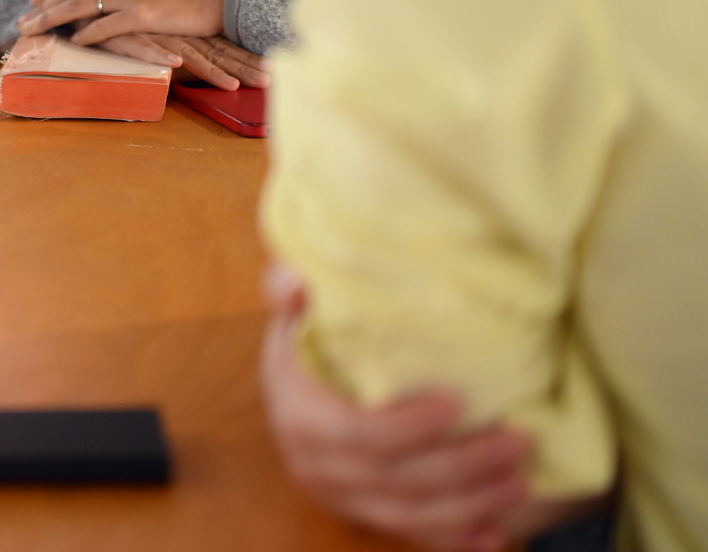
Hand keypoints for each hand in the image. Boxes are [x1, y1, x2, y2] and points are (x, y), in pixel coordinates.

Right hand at [92, 32, 269, 89]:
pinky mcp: (131, 35)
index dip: (246, 58)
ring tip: (236, 86)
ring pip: (189, 53)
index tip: (273, 72)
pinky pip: (148, 49)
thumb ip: (172, 43)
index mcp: (186, 31)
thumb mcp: (154, 31)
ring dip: (213, 71)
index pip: (221, 46)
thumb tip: (193, 58)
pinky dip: (161, 57)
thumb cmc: (123, 18)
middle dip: (243, 66)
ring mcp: (156, 33)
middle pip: (215, 51)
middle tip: (270, 80)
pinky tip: (177, 65)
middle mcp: (176, 32)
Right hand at [261, 265, 551, 551]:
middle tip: (519, 439)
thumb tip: (298, 283)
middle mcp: (317, 469)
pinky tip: (496, 536)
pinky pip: (413, 536)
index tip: (461, 401)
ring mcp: (343, 499)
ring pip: (411, 515)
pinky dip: (456, 540)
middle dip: (464, 465)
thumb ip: (287, 292)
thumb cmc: (306, 349)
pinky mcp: (366, 517)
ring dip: (472, 504)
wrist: (294, 397)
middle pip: (396, 480)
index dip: (411, 426)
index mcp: (300, 420)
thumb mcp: (293, 317)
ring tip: (521, 480)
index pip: (358, 435)